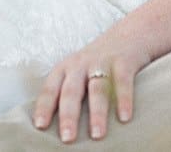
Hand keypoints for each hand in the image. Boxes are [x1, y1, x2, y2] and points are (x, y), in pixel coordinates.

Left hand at [32, 29, 153, 142]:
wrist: (130, 33)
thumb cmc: (99, 62)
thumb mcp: (79, 72)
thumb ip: (71, 94)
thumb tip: (62, 130)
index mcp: (65, 68)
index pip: (50, 89)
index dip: (44, 106)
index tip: (40, 126)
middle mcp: (81, 64)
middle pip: (72, 91)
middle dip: (69, 115)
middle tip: (67, 138)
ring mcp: (102, 62)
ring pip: (97, 89)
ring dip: (96, 113)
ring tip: (97, 135)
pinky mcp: (124, 61)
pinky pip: (122, 82)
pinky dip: (123, 100)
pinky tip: (124, 117)